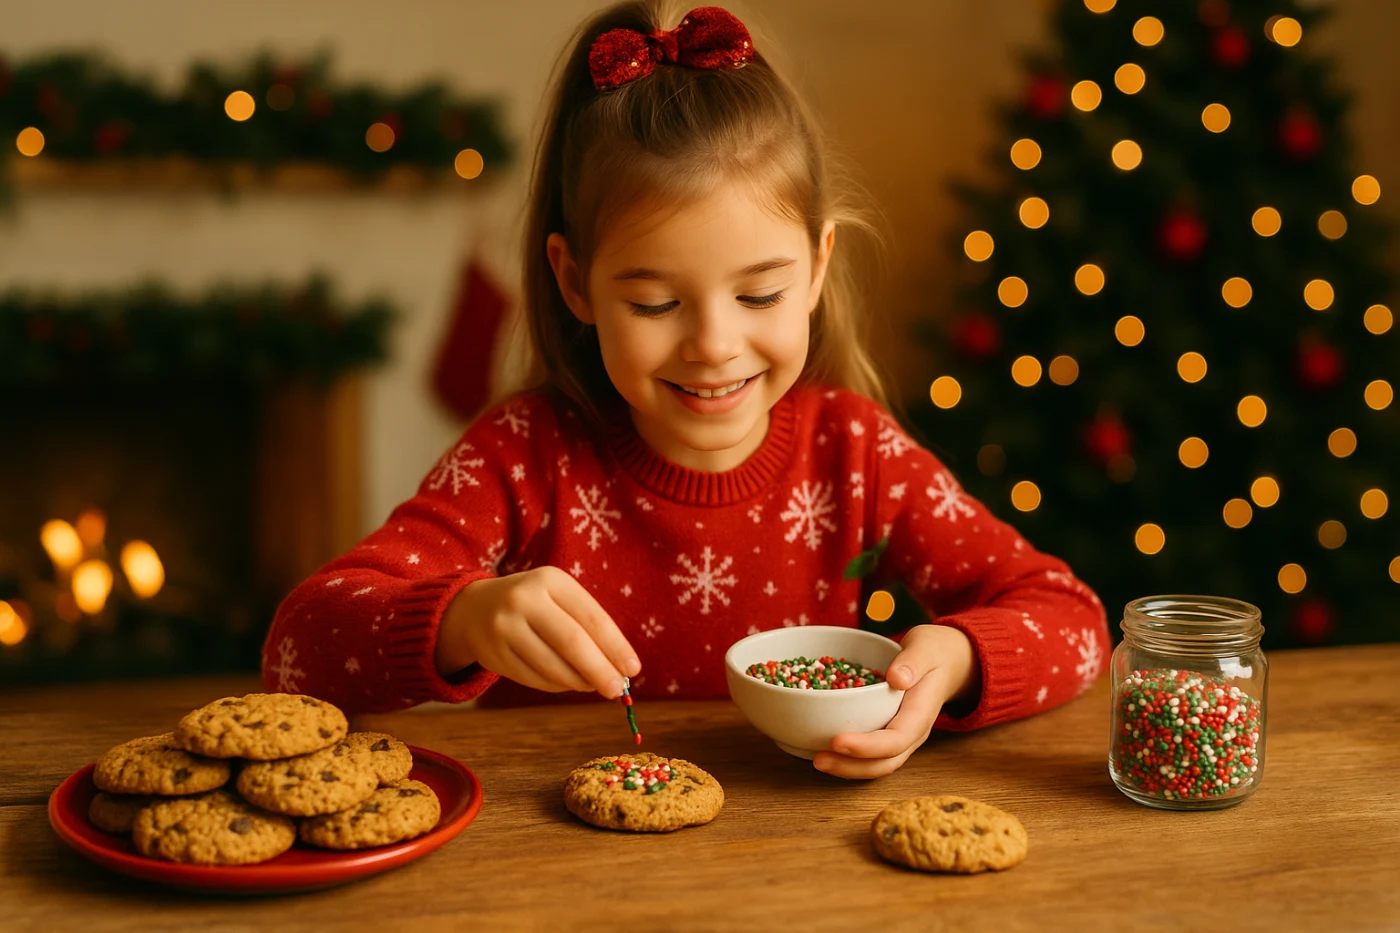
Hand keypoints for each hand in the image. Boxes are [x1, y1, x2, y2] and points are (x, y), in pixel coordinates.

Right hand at [434, 565, 640, 696]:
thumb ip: (589, 627)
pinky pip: (534, 679)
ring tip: (594, 685)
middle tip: (618, 690)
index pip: (591, 617)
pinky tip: (568, 682)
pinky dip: (558, 685)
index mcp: (550, 580)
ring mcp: (504, 627)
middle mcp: (524, 600)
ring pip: (552, 666)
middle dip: (600, 670)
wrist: (475, 608)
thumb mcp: (559, 599)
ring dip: (579, 682)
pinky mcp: (493, 654)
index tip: (633, 669)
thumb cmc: (536, 605)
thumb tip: (621, 669)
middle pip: (572, 643)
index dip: (616, 646)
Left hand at [812, 624, 976, 778]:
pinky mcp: (890, 733)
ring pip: (879, 764)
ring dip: (848, 768)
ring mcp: (903, 737)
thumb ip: (913, 661)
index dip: (867, 746)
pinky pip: (872, 755)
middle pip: (886, 762)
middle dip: (852, 766)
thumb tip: (897, 678)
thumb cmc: (934, 652)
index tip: (838, 741)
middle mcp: (913, 732)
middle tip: (819, 759)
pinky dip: (850, 758)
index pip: (897, 739)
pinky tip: (825, 750)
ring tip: (818, 760)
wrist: (950, 662)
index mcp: (921, 713)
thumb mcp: (925, 648)